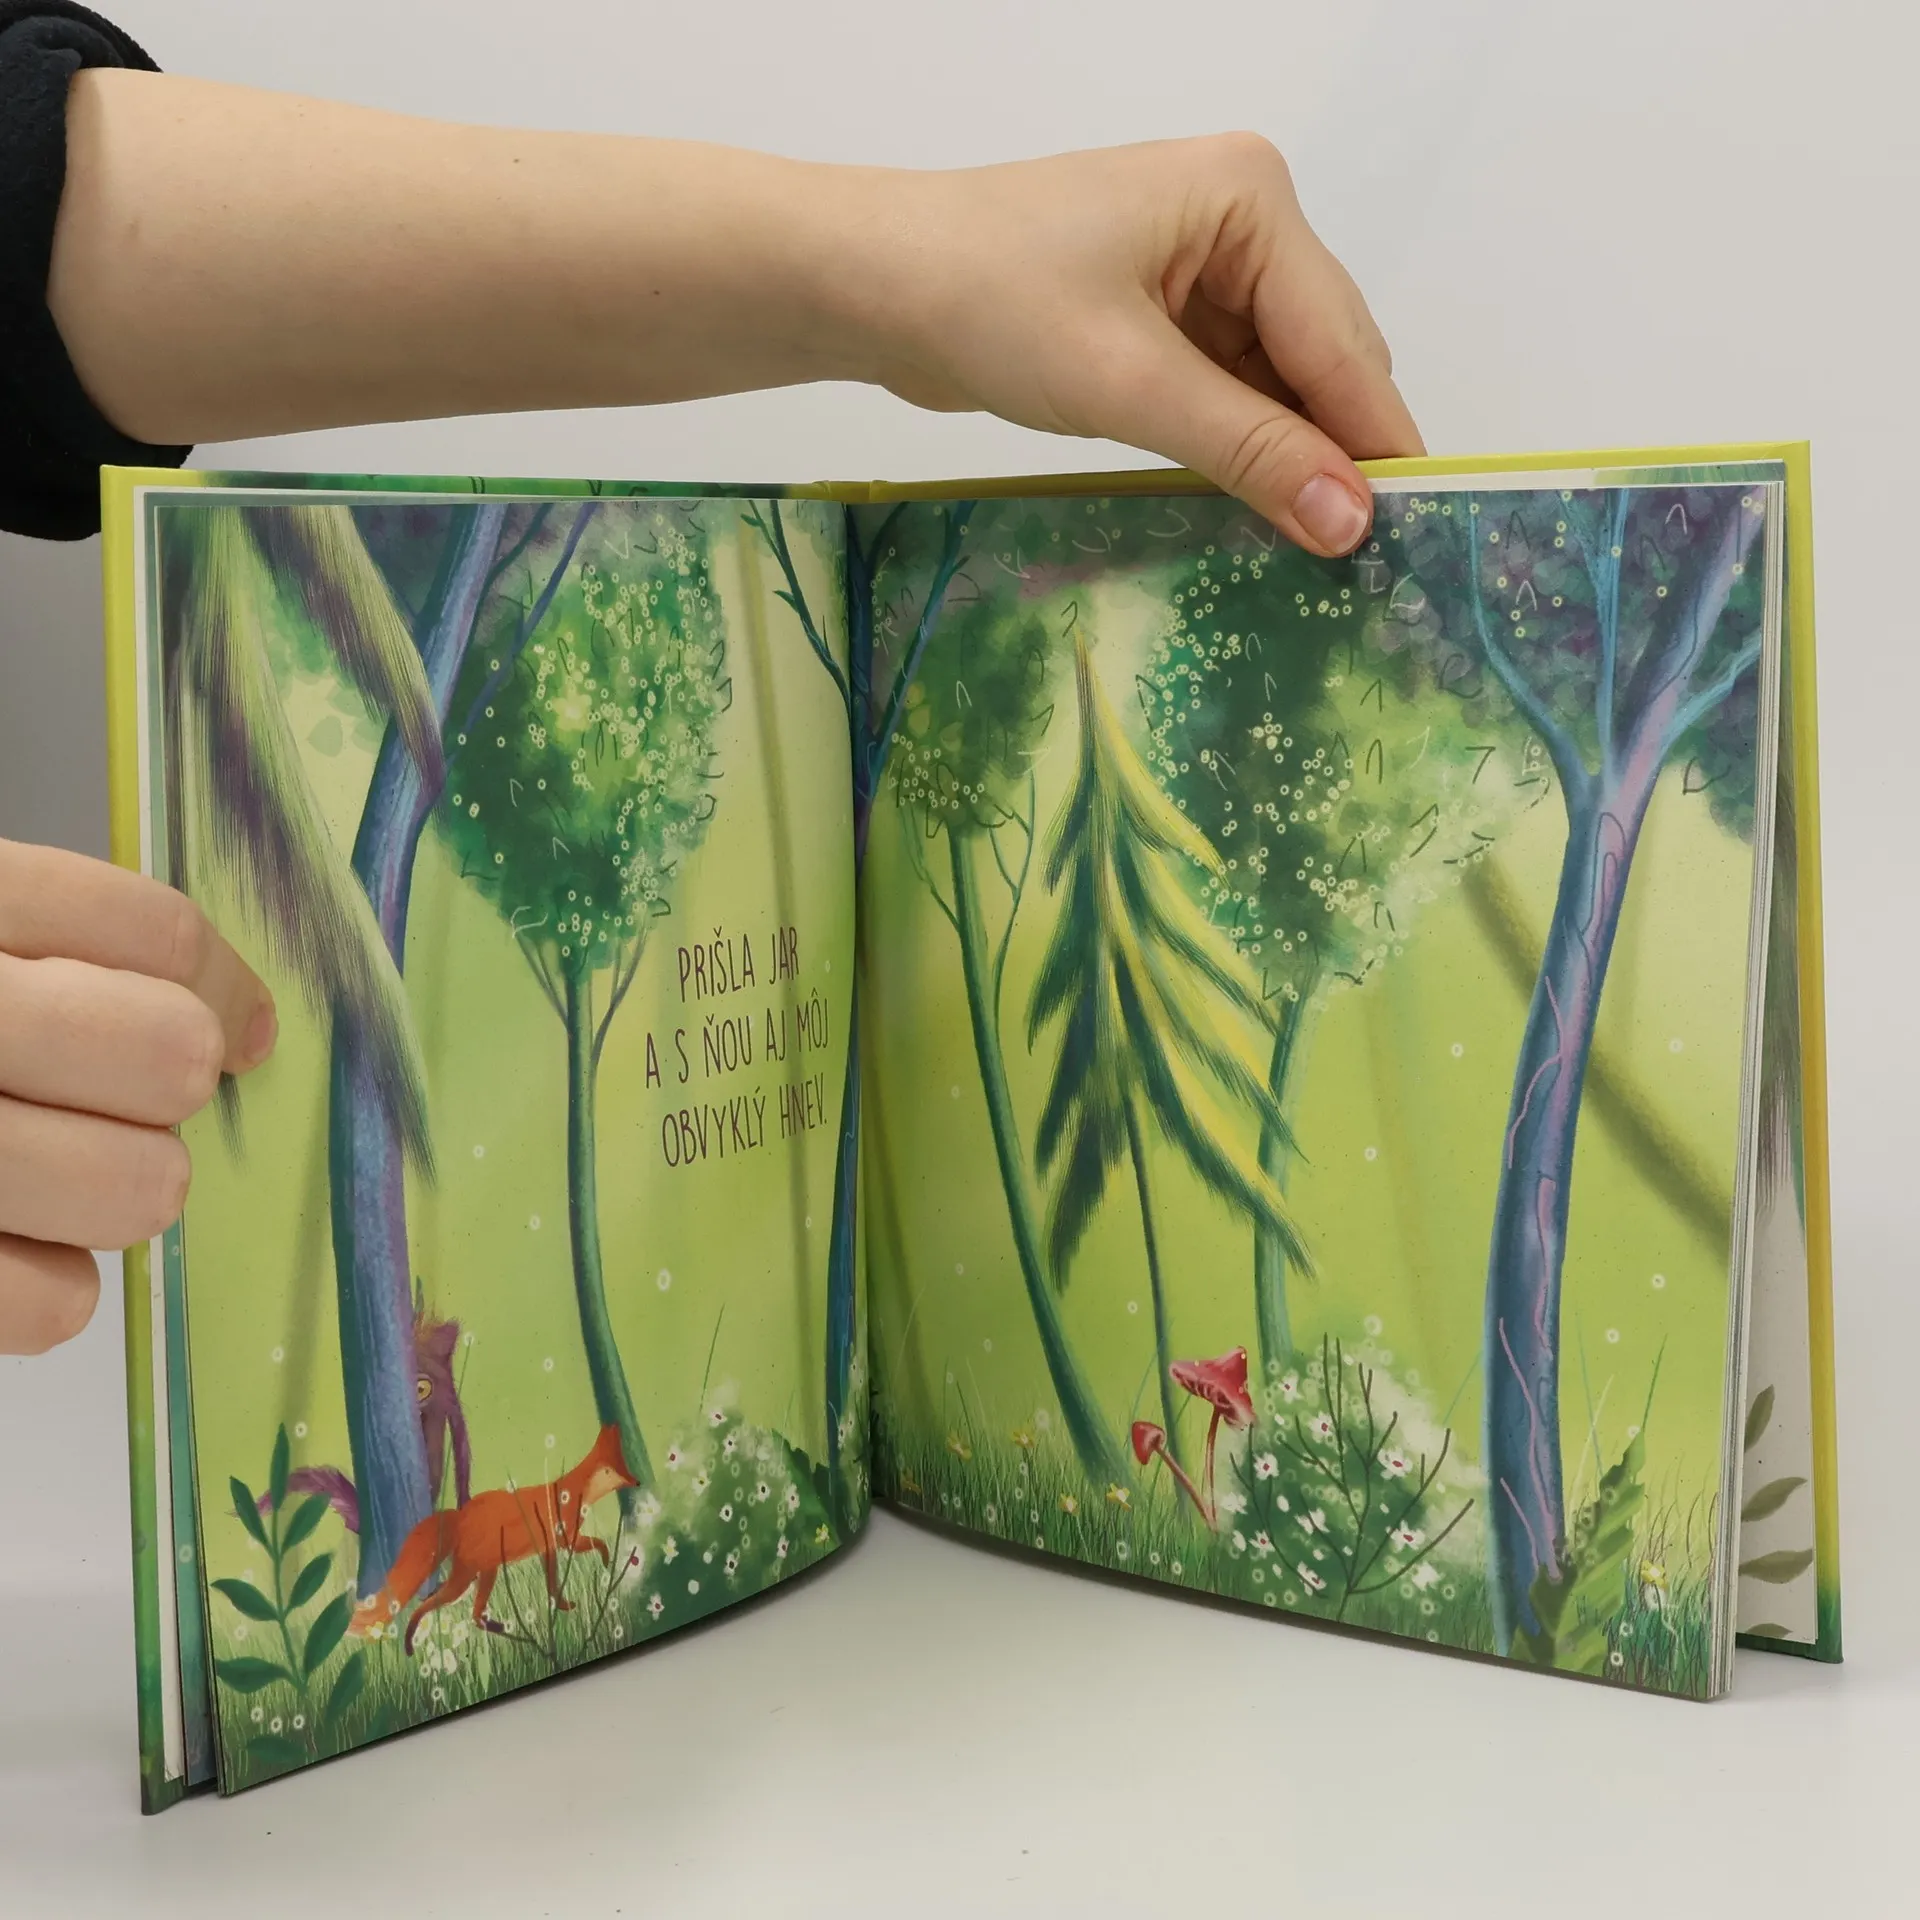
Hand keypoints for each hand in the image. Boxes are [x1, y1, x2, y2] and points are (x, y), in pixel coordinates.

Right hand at [0, 841, 275, 1353]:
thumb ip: (76, 948)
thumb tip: (251, 1027)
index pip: (157, 935)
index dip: (223, 990)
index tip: (238, 1028)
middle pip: (170, 1055)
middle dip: (166, 1085)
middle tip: (114, 1095)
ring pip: (140, 1188)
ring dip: (116, 1186)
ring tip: (49, 1167)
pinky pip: (55, 1305)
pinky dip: (44, 1285)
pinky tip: (6, 1239)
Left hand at [853, 135, 1422, 554]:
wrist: (870, 286)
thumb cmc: (990, 306)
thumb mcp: (1130, 385)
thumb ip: (1249, 451)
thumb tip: (1352, 523)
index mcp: (1249, 198)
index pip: (1339, 339)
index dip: (1373, 441)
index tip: (1412, 533)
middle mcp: (1239, 220)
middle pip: (1320, 356)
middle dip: (1332, 450)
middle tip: (1362, 561)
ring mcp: (1198, 265)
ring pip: (1274, 380)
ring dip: (1283, 455)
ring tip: (1311, 548)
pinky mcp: (1157, 312)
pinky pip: (1224, 387)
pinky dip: (1235, 444)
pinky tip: (1249, 506)